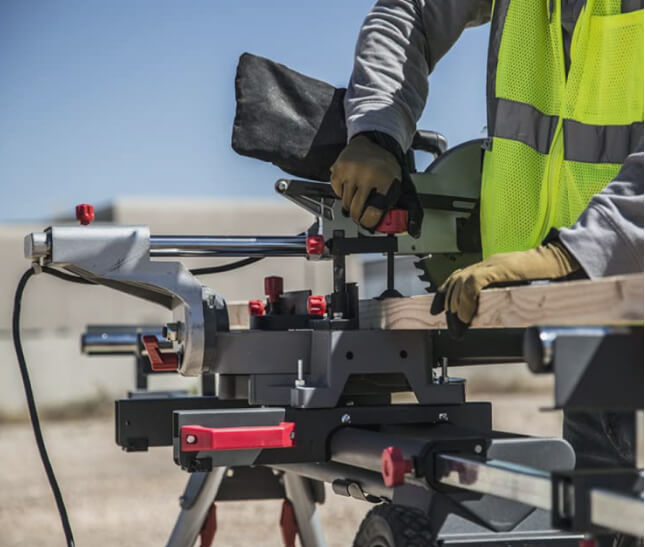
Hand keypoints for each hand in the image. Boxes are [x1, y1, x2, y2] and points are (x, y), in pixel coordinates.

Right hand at [330, 135, 402, 230]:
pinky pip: (336, 192)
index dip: (371, 222)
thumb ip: (394, 203)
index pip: (373, 212)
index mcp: (384, 180)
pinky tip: (351, 186)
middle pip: (356, 210)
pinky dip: (342, 192)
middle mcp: (366, 176)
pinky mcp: (338, 170)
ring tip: (359, 196)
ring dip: (351, 204)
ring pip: (345, 203)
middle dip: (359, 217)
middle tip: (361, 216)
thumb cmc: (385, 163)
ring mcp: (350, 172)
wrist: (373, 141)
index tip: (369, 225)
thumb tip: (395, 225)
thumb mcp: (396, 182)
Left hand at [430, 242, 579, 337]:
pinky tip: (469, 314)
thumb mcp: (513, 287)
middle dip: (449, 304)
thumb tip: (484, 315)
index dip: (443, 293)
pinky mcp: (501, 267)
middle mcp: (487, 263)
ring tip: (460, 323)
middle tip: (453, 325)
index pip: (457, 277)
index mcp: (489, 267)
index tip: (436, 310)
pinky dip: (467, 299)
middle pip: (456, 280)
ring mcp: (493, 263)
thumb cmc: (542, 276)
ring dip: (457, 305)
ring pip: (461, 281)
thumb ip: (498, 295)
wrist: (560, 260)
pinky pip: (474, 282)